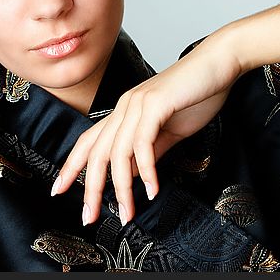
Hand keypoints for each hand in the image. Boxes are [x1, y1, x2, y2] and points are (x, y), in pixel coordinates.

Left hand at [51, 31, 243, 225]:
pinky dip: (146, 170)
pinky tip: (152, 190)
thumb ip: (149, 152)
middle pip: (97, 152)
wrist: (220, 62)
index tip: (59, 190)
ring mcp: (138, 104)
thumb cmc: (197, 94)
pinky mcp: (155, 104)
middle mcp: (125, 107)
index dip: (71, 166)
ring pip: (118, 153)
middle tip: (89, 216)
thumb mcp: (169, 130)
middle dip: (91, 187)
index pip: (89, 141)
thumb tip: (131, 176)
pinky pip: (143, 143)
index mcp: (124, 112)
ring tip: (128, 213)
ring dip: (122, 188)